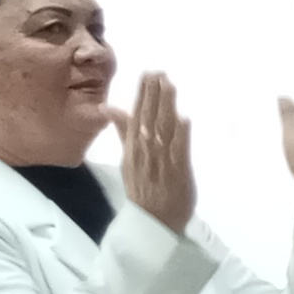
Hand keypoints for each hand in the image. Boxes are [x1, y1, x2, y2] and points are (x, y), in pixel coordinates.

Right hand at [116, 71, 195, 234]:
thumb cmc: (144, 188)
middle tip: (159, 73)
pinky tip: (184, 119)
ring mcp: (162, 161)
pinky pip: (179, 151)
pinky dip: (181, 135)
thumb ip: (122, 131)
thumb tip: (109, 107)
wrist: (153, 221)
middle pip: (149, 118)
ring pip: (163, 129)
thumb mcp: (128, 158)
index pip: (136, 116)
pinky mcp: (178, 172)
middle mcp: (145, 151)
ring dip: (166, 107)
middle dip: (154, 95)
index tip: (147, 75)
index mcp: (133, 147)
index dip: (143, 95)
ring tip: (169, 86)